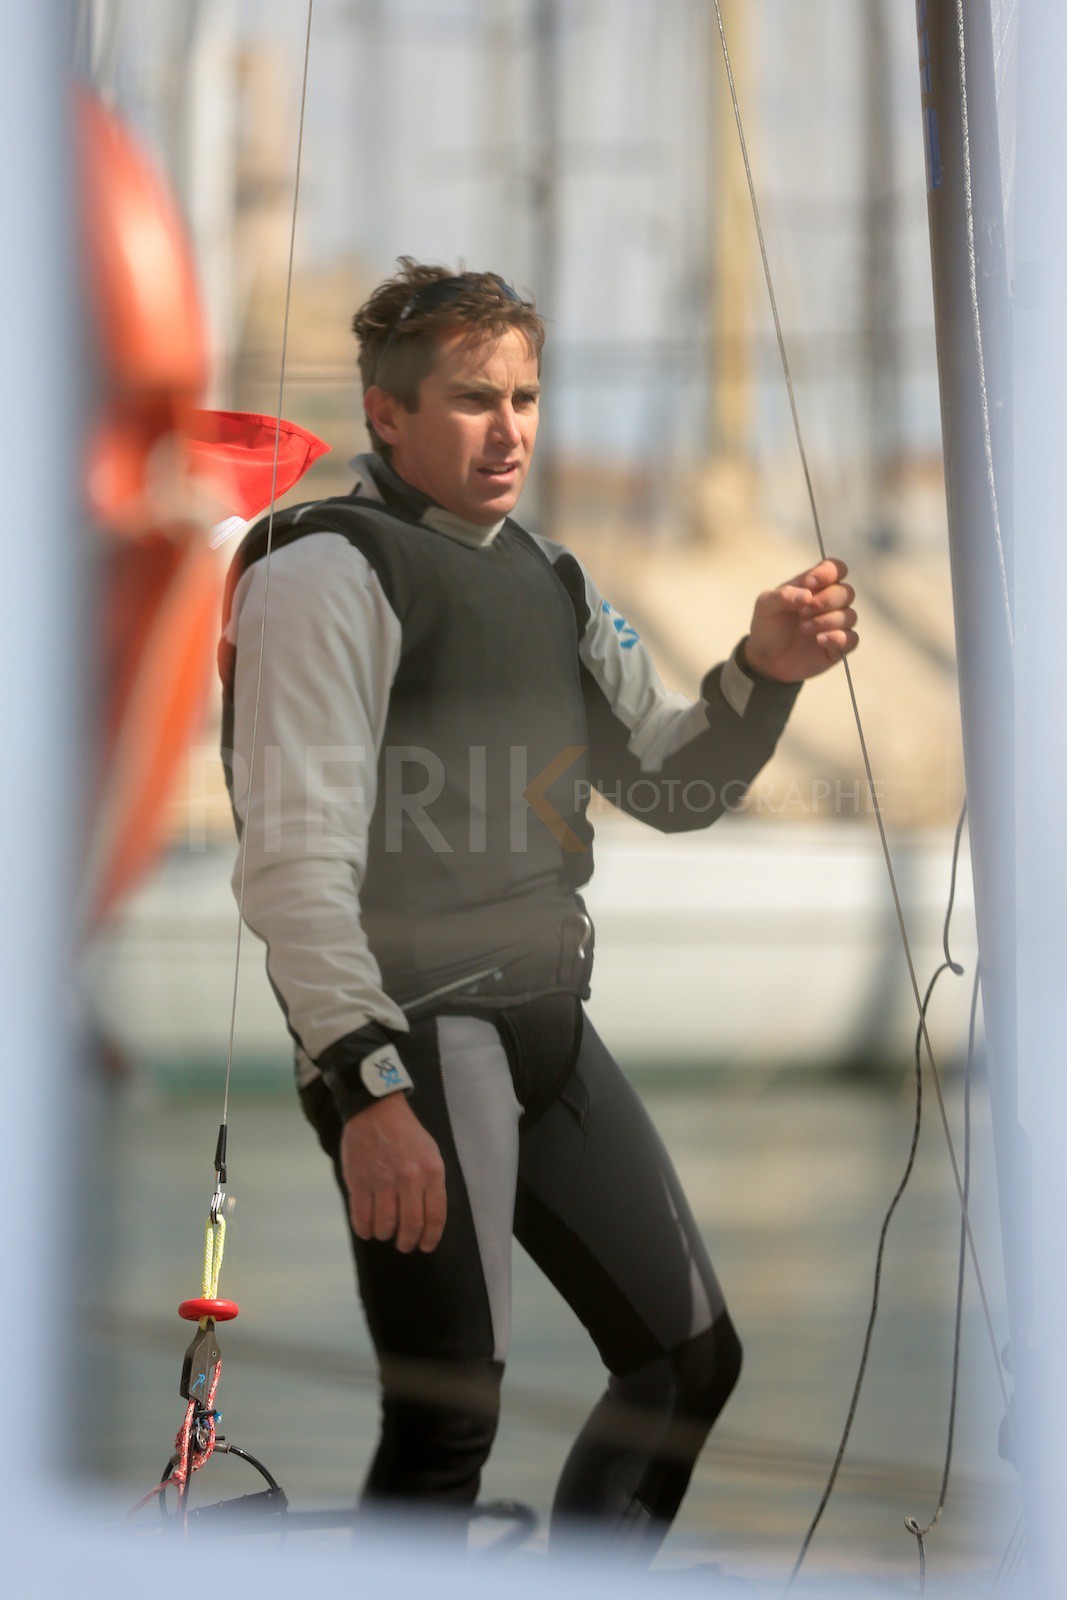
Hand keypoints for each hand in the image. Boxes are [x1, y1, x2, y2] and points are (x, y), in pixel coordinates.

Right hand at [340, 1093, 446, 1252]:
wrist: (376, 1110)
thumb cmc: (407, 1134)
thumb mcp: (431, 1153)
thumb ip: (432, 1184)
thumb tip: (429, 1220)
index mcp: (431, 1171)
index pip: (435, 1216)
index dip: (431, 1238)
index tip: (426, 1246)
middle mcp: (409, 1178)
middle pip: (410, 1226)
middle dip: (407, 1242)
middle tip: (404, 1244)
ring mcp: (382, 1180)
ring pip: (385, 1226)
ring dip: (385, 1235)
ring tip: (385, 1232)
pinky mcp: (359, 1181)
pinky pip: (361, 1218)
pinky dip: (365, 1230)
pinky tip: (368, 1229)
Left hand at [743, 557, 857, 681]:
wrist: (765, 659)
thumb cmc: (768, 627)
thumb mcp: (765, 606)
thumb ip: (783, 595)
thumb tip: (807, 594)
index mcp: (814, 586)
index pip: (836, 569)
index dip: (828, 573)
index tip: (810, 584)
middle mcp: (829, 603)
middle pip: (847, 592)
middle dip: (826, 600)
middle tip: (803, 612)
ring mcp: (836, 625)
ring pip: (850, 615)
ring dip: (828, 620)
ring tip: (804, 628)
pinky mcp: (838, 646)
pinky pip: (852, 639)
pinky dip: (837, 638)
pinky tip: (819, 640)